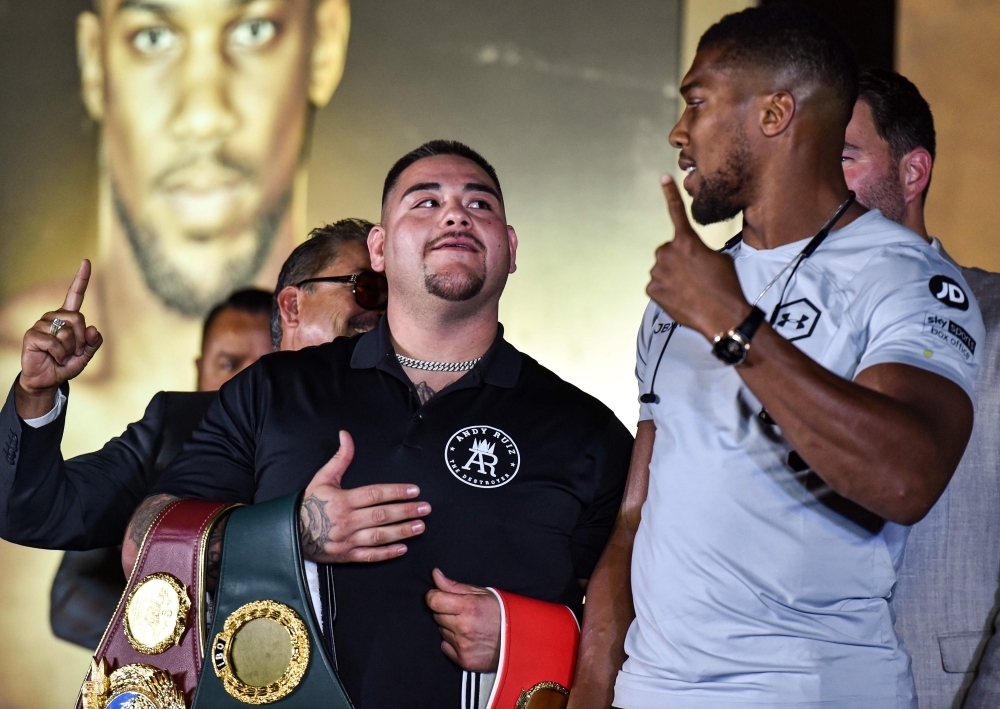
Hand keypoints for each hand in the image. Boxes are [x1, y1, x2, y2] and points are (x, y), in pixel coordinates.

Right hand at [15, 260, 102, 417]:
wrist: (47, 379)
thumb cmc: (65, 364)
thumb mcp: (86, 355)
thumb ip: (94, 342)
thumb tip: (93, 328)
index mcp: (67, 318)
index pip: (75, 294)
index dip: (82, 279)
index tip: (86, 261)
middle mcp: (54, 317)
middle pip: (79, 319)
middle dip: (81, 340)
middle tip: (72, 351)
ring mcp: (41, 324)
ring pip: (68, 332)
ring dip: (70, 349)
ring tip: (60, 355)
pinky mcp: (32, 335)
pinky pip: (55, 342)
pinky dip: (59, 354)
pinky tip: (53, 357)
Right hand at [298, 430, 431, 562]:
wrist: (288, 532)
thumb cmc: (308, 503)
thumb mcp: (323, 478)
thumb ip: (340, 458)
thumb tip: (346, 435)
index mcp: (343, 500)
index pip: (375, 494)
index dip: (396, 492)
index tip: (414, 491)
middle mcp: (347, 520)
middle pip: (382, 515)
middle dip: (406, 511)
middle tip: (425, 508)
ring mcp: (347, 540)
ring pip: (379, 536)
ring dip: (402, 531)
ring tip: (420, 526)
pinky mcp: (345, 556)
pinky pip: (369, 556)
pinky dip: (387, 553)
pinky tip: (402, 548)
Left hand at [425, 568, 501, 671]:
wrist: (517, 640)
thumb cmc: (500, 613)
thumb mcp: (481, 593)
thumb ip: (454, 586)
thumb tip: (435, 574)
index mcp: (469, 607)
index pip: (434, 600)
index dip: (434, 596)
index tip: (438, 596)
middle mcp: (464, 627)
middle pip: (437, 616)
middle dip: (445, 612)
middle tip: (461, 612)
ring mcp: (463, 645)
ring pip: (442, 631)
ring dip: (450, 627)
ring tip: (468, 626)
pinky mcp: (463, 660)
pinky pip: (445, 647)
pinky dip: (452, 643)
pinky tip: (467, 638)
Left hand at [647, 175, 751, 339]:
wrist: (722, 314)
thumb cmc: (725, 286)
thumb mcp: (718, 258)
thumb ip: (698, 250)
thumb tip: (691, 256)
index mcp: (686, 241)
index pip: (676, 212)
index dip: (670, 194)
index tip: (663, 178)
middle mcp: (668, 253)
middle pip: (667, 251)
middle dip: (677, 259)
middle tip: (694, 274)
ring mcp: (657, 271)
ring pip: (662, 269)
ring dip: (672, 275)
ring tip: (690, 288)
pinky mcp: (652, 289)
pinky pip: (657, 285)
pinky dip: (666, 290)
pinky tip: (681, 297)